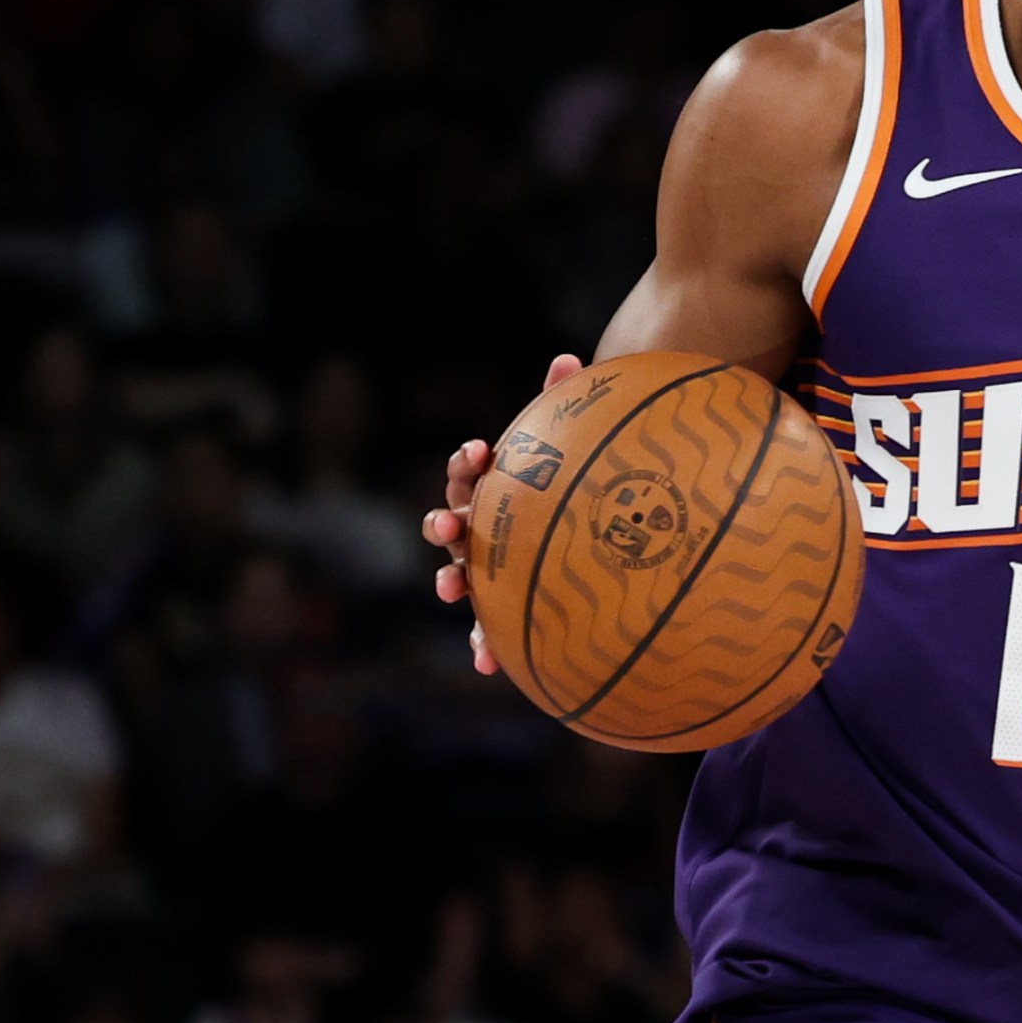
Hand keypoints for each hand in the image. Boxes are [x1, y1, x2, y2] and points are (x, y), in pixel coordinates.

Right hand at [421, 353, 582, 672]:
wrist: (576, 521)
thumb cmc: (565, 480)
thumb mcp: (565, 443)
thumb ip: (562, 401)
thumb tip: (568, 358)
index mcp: (491, 486)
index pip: (467, 471)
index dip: (466, 462)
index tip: (478, 451)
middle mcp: (477, 526)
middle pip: (450, 522)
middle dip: (444, 524)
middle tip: (450, 526)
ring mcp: (484, 566)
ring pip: (458, 574)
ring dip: (450, 580)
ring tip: (451, 588)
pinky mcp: (500, 604)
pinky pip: (488, 627)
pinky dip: (485, 645)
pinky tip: (489, 664)